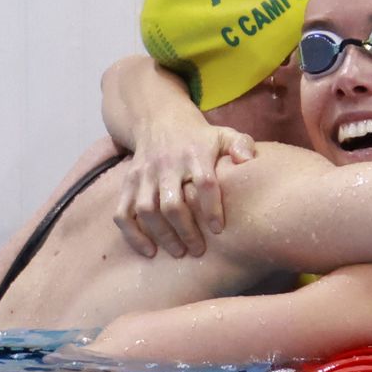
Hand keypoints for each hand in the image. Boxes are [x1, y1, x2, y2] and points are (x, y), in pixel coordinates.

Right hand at [114, 123, 254, 257]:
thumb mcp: (223, 134)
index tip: (218, 229)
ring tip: (178, 252)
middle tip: (198, 250)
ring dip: (162, 235)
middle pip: (172, 204)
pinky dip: (132, 235)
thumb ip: (241, 145)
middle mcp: (166, 164)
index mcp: (194, 153)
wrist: (158, 119)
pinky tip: (149, 251)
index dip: (211, 208)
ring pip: (147, 210)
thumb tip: (248, 160)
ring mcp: (144, 174)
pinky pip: (123, 212)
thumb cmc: (199, 137)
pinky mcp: (129, 182)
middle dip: (185, 231)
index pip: (204, 182)